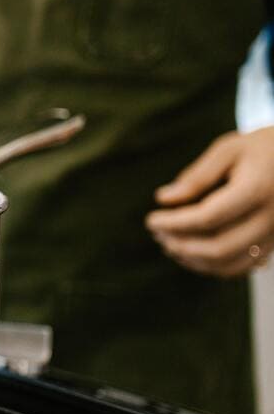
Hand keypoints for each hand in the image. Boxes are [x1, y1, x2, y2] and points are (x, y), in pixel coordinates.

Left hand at [146, 126, 273, 276]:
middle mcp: (271, 218)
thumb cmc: (264, 147)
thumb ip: (197, 176)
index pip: (208, 217)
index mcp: (257, 189)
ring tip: (169, 244)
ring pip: (231, 264)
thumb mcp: (229, 149)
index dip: (175, 223)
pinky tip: (191, 252)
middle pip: (219, 247)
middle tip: (157, 234)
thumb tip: (164, 198)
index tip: (150, 220)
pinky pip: (243, 266)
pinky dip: (213, 266)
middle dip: (181, 245)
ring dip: (194, 260)